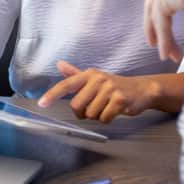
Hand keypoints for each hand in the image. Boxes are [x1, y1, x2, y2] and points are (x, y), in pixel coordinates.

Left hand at [37, 61, 160, 122]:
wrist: (142, 89)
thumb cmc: (115, 86)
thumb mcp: (95, 78)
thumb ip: (75, 74)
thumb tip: (59, 64)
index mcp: (89, 74)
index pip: (66, 85)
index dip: (52, 95)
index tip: (42, 103)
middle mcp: (98, 79)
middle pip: (77, 106)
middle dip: (83, 113)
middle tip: (94, 108)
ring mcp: (109, 89)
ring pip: (91, 114)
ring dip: (97, 116)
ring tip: (107, 107)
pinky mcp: (120, 100)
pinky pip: (104, 118)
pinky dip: (107, 119)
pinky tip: (114, 111)